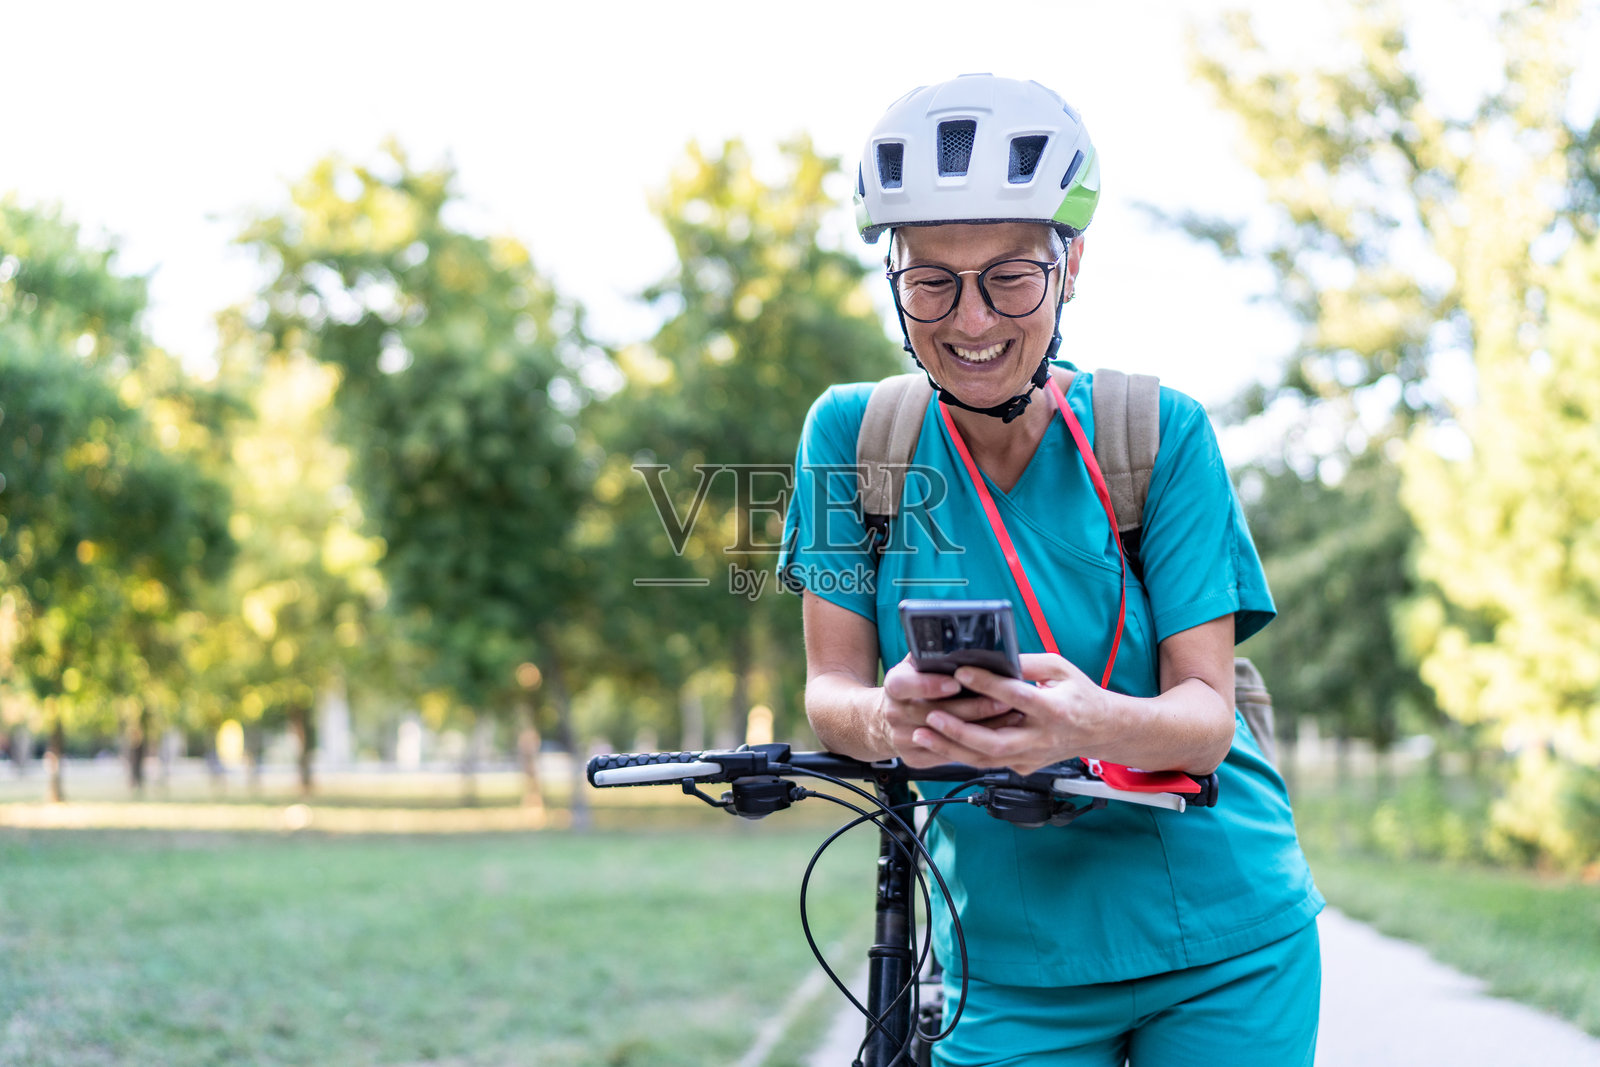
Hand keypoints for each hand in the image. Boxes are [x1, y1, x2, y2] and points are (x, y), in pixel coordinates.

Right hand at [879, 656, 1023, 767]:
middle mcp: (894, 714)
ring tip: (1009, 716)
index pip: (905, 685)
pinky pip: (949, 755)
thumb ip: (932, 657)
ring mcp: (902, 739)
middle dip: (973, 707)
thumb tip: (963, 644)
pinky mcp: (914, 758)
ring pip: (947, 737)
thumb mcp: (915, 666)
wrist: (886, 720)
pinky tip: (998, 735)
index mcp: (894, 687)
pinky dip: (975, 746)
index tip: (956, 682)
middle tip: (1003, 700)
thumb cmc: (913, 685)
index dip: (930, 685)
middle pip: (935, 713)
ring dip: (982, 728)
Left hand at [907, 653, 1108, 774]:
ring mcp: (1032, 756)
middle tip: (931, 716)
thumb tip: (993, 654)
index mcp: (1054, 709)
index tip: (961, 672)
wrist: (1101, 730)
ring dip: (951, 749)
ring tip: (922, 735)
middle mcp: (1042, 738)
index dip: (987, 684)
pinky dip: (962, 755)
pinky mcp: (1024, 766)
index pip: (1016, 696)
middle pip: (996, 741)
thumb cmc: (1080, 695)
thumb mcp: (1060, 668)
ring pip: (986, 760)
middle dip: (959, 731)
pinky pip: (989, 763)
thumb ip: (1028, 662)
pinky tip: (938, 745)